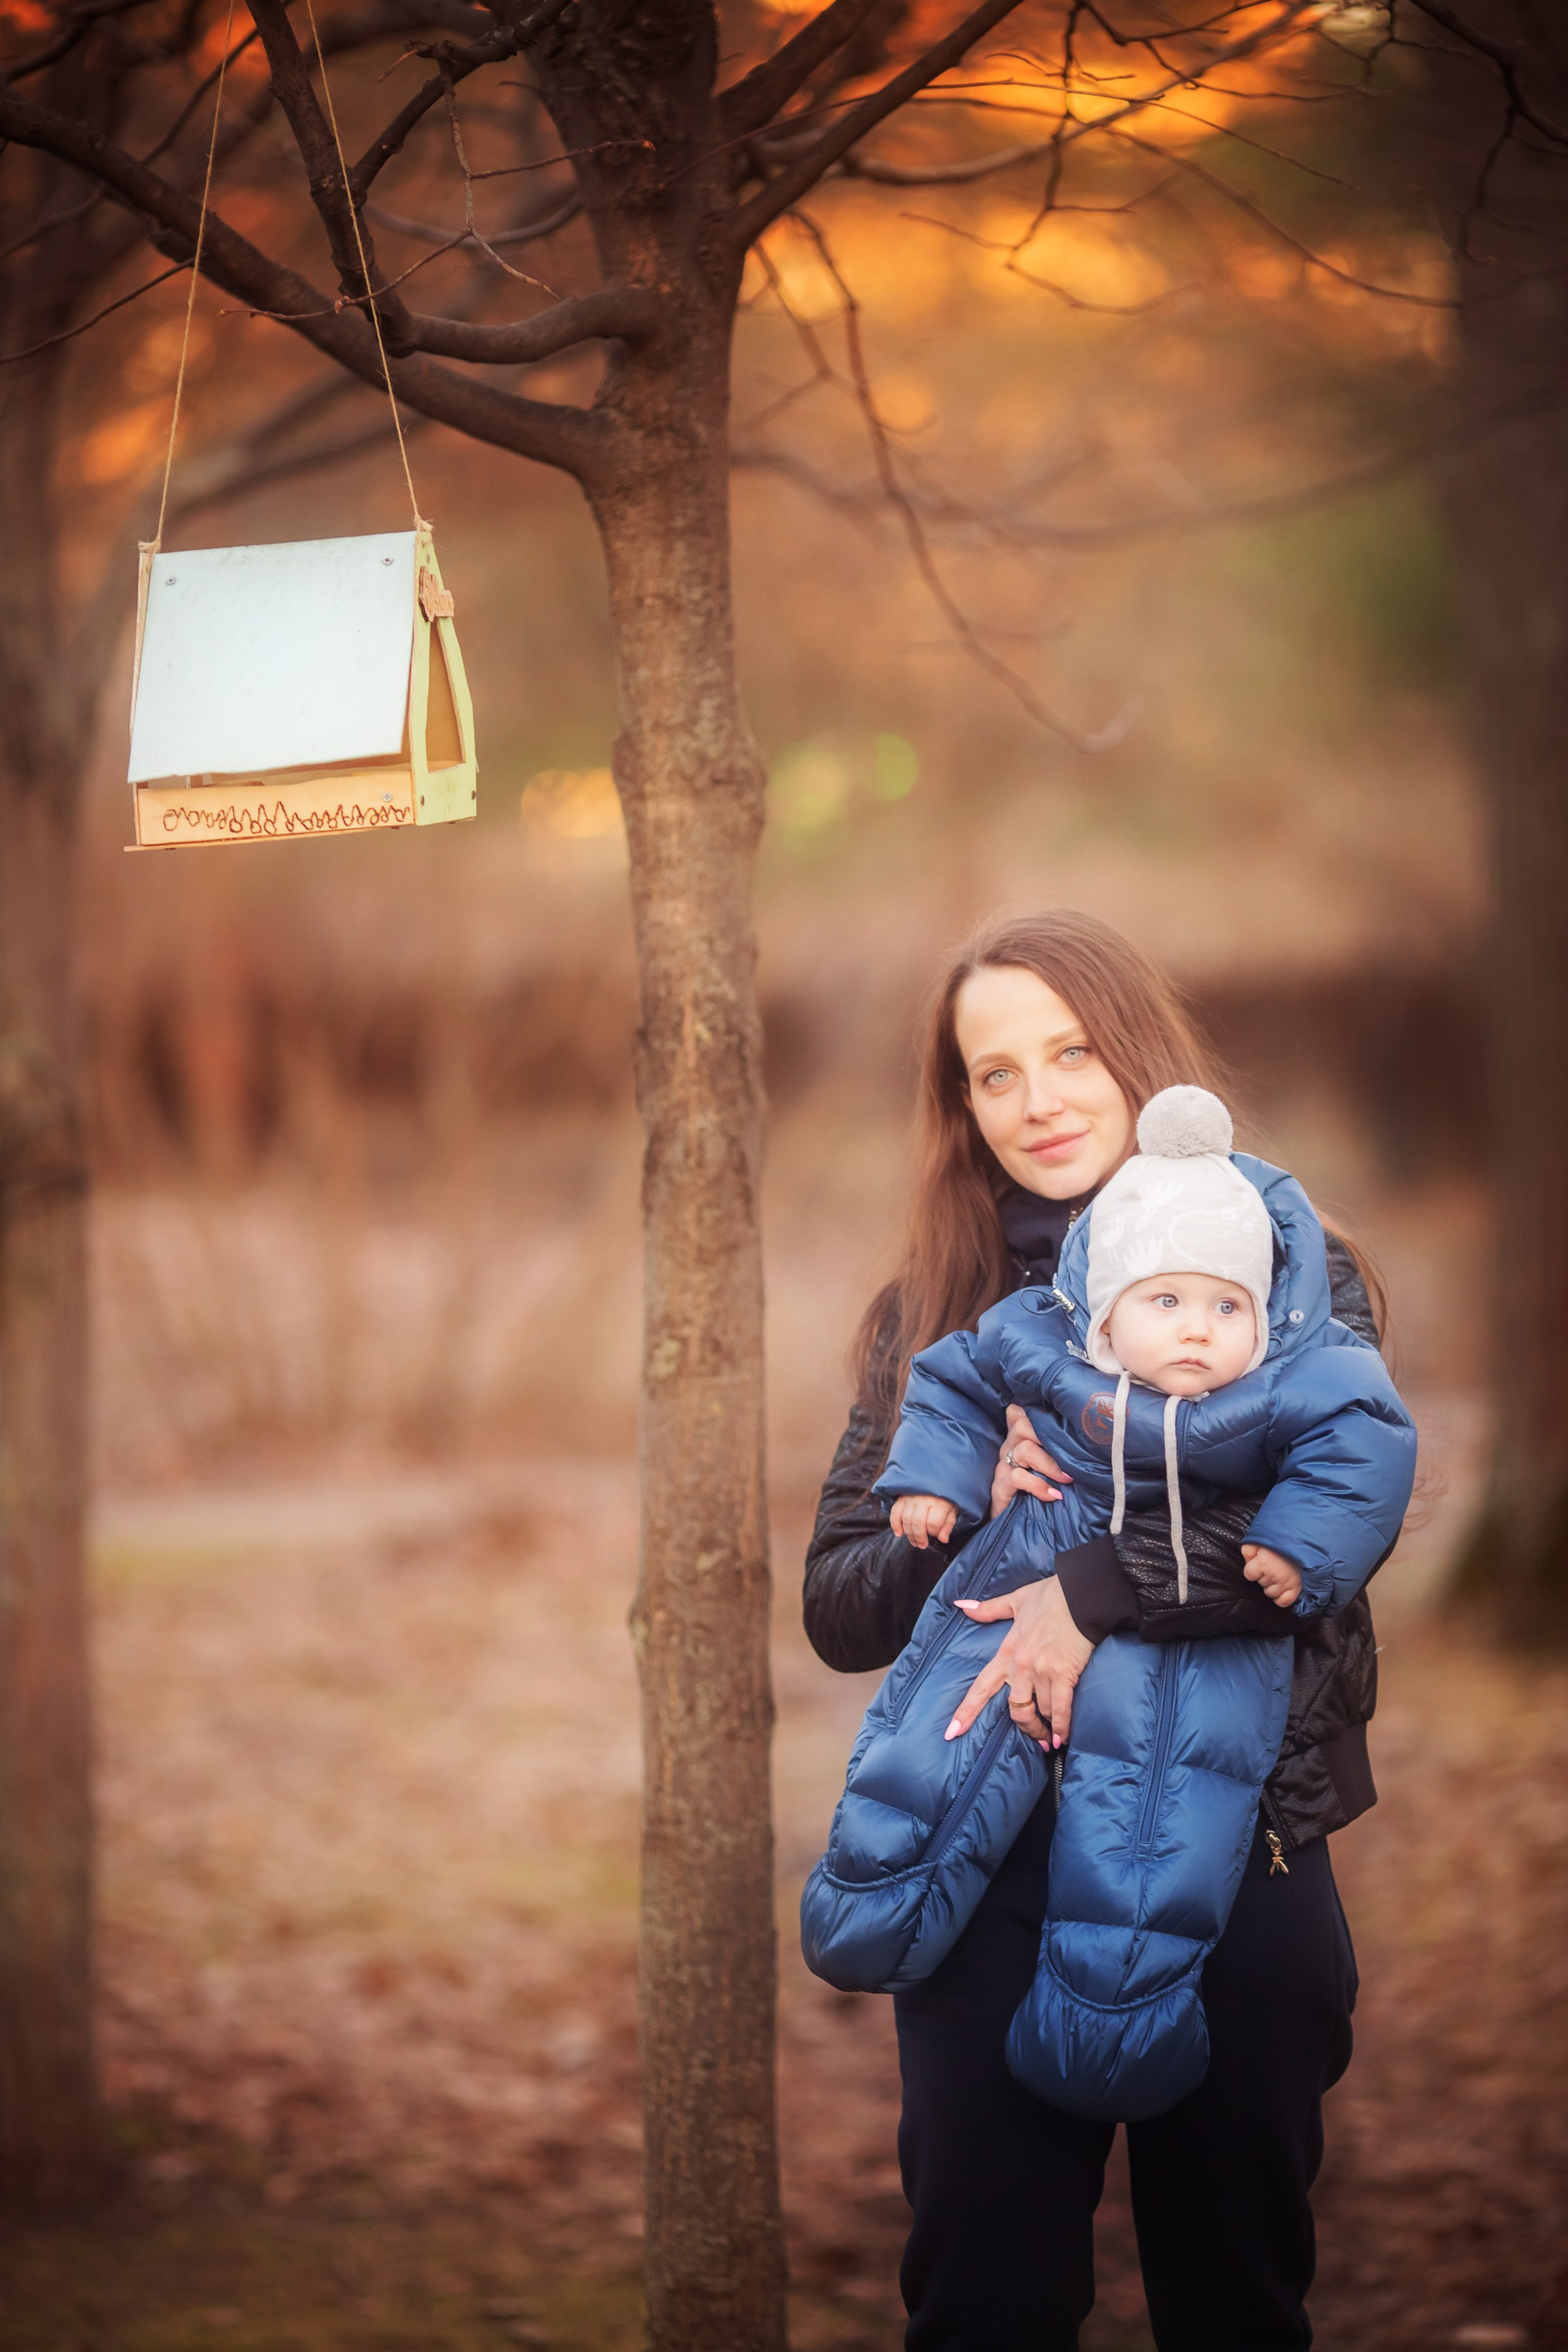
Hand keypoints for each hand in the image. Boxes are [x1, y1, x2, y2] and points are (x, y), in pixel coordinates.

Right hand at [891, 1494, 958, 1549]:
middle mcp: (924, 1498)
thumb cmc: (945, 1499)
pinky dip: (895, 1524)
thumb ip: (948, 1525)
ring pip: (906, 1519)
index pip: (933, 1523)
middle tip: (922, 1545)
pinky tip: (899, 1534)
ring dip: (909, 1534)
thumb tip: (943, 1539)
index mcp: (939, 1501)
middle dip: (919, 1537)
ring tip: (914, 1542)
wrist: (938, 1480)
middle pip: (918, 1522)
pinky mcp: (902, 1497)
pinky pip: (895, 1512)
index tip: (935, 1535)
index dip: (934, 1533)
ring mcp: (911, 1497)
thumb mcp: (952, 1510)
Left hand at [944, 1576, 1093, 1749]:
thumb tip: (961, 1605)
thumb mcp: (1015, 1601)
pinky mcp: (1064, 1674)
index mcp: (1007, 1652)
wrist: (1081, 1593)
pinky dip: (1061, 1727)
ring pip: (1039, 1711)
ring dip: (1045, 1728)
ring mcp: (1042, 1671)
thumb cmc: (1051, 1596)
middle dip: (1025, 1728)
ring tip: (1051, 1738)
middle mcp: (1020, 1666)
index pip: (981, 1687)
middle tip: (1033, 1738)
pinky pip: (1061, 1709)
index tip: (952, 1733)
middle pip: (1015, 1709)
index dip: (966, 1711)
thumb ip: (988, 1609)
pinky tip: (1061, 1739)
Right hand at [990, 1403, 1071, 1519]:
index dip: (1038, 1413)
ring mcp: (1002, 1468)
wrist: (1016, 1529)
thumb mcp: (1050, 1468)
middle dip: (1049, 1438)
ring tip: (1066, 1479)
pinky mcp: (999, 1488)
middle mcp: (1009, 1448)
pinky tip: (1052, 1495)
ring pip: (1024, 1450)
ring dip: (1050, 1464)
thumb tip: (1082, 1437)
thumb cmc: (1038, 1493)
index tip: (1063, 1422)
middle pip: (1023, 1425)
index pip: (1019, 1412)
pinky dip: (1038, 1485)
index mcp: (1018, 1440)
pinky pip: (1017, 1476)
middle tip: (1071, 1456)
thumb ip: (1058, 1450)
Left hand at [1242, 1543, 1301, 1608]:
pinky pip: (1284, 1602)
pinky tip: (1281, 1589)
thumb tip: (1247, 1560)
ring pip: (1270, 1593)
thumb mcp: (1259, 1539)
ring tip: (1278, 1573)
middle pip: (1260, 1583)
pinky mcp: (1297, 1588)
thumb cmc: (1281, 1538)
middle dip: (1263, 1575)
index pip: (1248, 1574)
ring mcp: (1287, 1583)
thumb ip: (1248, 1549)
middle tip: (1272, 1565)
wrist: (1305, 1540)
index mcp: (1264, 1563)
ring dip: (1272, 1585)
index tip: (1259, 1562)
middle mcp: (1275, 1575)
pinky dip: (1281, 1598)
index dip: (1252, 1568)